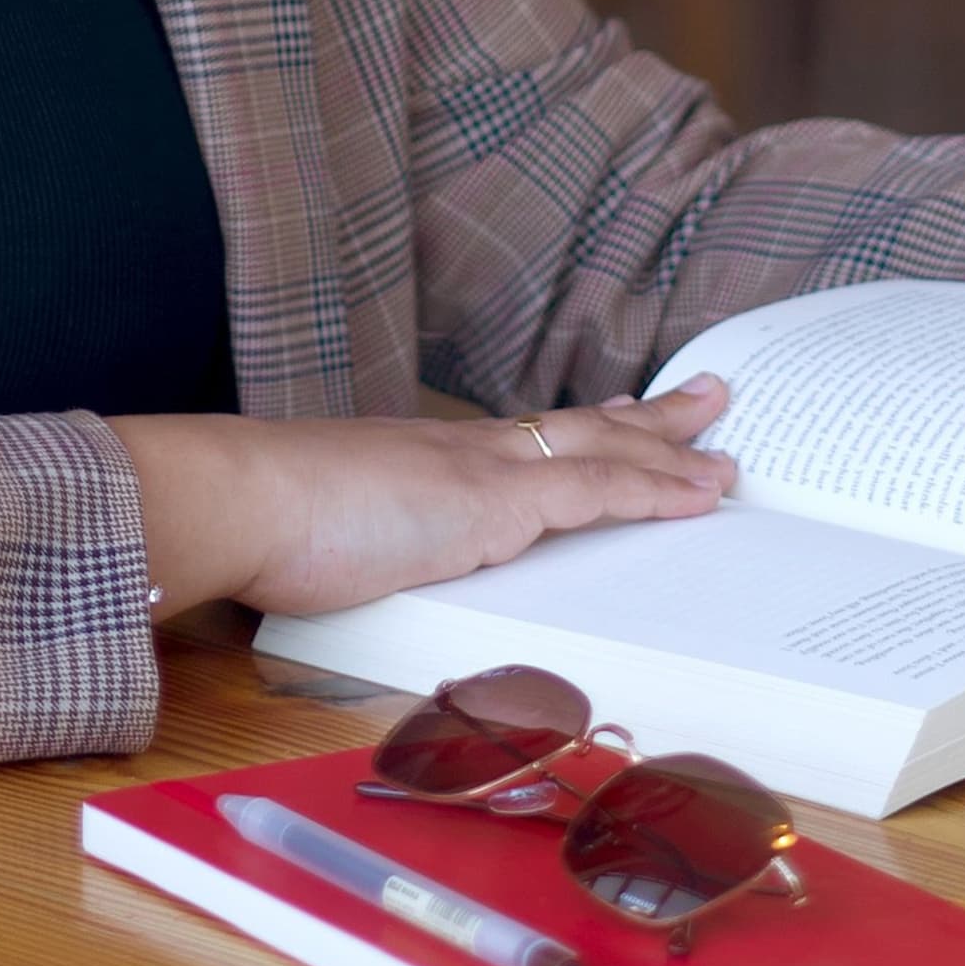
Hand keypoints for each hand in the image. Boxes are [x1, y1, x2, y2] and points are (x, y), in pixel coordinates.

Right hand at [110, 385, 737, 616]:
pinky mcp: (494, 503)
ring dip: (671, 447)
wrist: (238, 498)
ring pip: (602, 449)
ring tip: (726, 440)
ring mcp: (485, 474)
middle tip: (706, 398)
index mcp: (431, 461)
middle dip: (648, 419)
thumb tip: (358, 567)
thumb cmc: (264, 523)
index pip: (527, 441)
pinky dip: (655, 488)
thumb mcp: (332, 533)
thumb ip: (367, 543)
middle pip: (578, 426)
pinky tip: (699, 491)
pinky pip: (595, 490)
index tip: (628, 413)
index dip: (583, 430)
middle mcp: (467, 453)